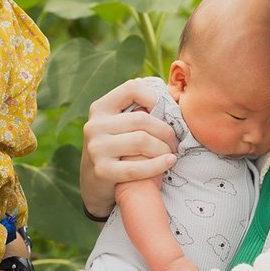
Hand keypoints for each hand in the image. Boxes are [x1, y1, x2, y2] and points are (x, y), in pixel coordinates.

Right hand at [81, 78, 177, 216]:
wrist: (94, 182)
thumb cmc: (117, 147)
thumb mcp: (118, 123)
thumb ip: (138, 107)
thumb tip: (172, 92)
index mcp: (100, 108)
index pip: (131, 88)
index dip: (154, 97)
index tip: (165, 112)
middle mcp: (95, 125)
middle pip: (141, 119)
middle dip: (165, 130)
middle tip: (175, 141)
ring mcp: (96, 148)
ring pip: (141, 141)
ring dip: (164, 148)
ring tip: (171, 152)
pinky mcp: (102, 171)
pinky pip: (137, 168)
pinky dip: (158, 165)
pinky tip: (169, 162)